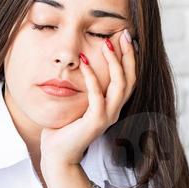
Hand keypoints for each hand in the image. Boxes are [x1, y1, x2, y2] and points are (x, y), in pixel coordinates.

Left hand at [40, 28, 136, 168]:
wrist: (58, 155)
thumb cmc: (64, 128)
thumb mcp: (77, 101)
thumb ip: (84, 85)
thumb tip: (80, 60)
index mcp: (113, 105)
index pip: (129, 77)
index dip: (130, 56)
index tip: (125, 35)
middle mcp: (114, 110)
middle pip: (130, 78)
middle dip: (128, 54)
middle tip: (124, 33)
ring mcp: (107, 117)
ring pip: (120, 85)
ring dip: (114, 62)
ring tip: (106, 43)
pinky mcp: (95, 122)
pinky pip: (97, 96)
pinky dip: (92, 77)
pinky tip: (85, 62)